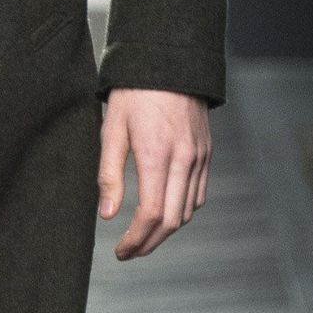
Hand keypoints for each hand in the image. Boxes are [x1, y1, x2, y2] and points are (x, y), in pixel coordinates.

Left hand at [98, 88, 210, 260]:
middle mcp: (183, 160)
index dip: (134, 240)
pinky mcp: (205, 152)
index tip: (119, 251)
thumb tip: (106, 215)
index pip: (150, 214)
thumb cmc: (133, 93)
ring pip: (187, 211)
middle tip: (129, 252)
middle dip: (149, 244)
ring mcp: (199, 157)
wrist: (169, 60)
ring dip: (166, 231)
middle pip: (171, 221)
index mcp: (157, 155)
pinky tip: (164, 213)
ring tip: (143, 237)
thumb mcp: (112, 129)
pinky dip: (182, 212)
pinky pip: (198, 194)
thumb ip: (109, 174)